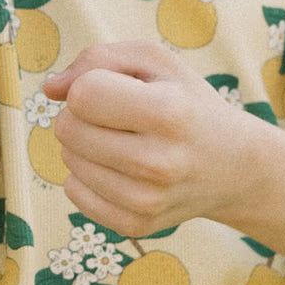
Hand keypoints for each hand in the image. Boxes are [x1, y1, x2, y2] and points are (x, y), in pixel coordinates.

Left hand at [42, 42, 252, 236]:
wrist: (234, 165)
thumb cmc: (186, 102)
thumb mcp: (154, 61)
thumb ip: (96, 59)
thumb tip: (50, 89)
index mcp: (168, 113)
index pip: (83, 96)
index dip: (89, 85)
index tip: (116, 89)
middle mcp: (159, 162)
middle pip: (68, 129)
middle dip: (82, 115)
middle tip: (119, 117)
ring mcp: (147, 200)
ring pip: (68, 160)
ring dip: (85, 145)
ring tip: (124, 141)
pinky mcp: (136, 225)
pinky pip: (74, 193)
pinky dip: (87, 176)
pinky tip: (119, 169)